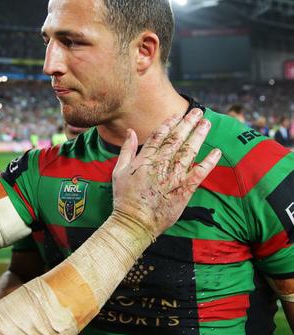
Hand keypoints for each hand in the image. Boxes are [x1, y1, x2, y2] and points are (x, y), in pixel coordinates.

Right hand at [112, 109, 220, 236]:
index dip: (169, 124)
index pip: (158, 137)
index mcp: (144, 161)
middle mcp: (159, 166)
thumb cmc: (124, 198)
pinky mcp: (184, 191)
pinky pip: (199, 174)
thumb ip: (126, 150)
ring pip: (189, 152)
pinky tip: (216, 152)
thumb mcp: (118, 171)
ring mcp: (173, 178)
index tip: (177, 114)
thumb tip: (130, 131)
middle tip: (197, 112)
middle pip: (176, 140)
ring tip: (206, 124)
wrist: (134, 222)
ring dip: (199, 136)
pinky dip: (208, 162)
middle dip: (188, 124)